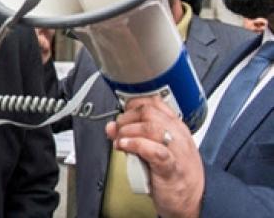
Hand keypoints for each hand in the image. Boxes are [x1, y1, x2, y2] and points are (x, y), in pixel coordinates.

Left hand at [105, 96, 203, 217]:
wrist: (192, 200)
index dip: (133, 105)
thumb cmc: (174, 174)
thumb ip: (133, 136)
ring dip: (128, 131)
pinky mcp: (171, 168)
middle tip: (117, 131)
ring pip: (152, 127)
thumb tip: (111, 127)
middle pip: (149, 112)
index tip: (122, 113)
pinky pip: (155, 150)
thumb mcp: (153, 150)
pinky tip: (125, 147)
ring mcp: (176, 151)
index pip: (155, 103)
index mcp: (176, 128)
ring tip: (120, 141)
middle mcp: (177, 135)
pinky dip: (136, 145)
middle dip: (127, 118)